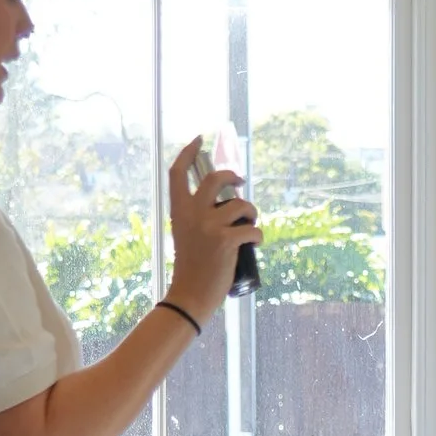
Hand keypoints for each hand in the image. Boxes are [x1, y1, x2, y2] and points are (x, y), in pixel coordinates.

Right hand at [161, 135, 257, 323]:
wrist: (190, 296)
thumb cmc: (191, 267)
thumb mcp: (186, 235)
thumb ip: (197, 216)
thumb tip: (226, 202)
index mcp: (179, 211)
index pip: (177, 173)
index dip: (188, 152)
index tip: (198, 139)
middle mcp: (192, 214)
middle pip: (216, 179)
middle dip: (233, 176)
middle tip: (240, 183)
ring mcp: (209, 226)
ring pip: (242, 205)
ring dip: (252, 213)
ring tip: (251, 225)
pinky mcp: (227, 240)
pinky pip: (253, 229)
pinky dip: (258, 235)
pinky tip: (256, 243)